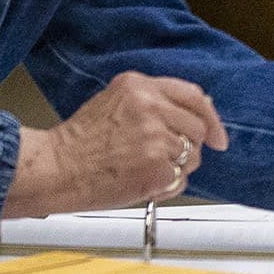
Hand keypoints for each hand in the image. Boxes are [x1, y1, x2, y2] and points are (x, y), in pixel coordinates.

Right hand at [10, 71, 226, 217]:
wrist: (56, 168)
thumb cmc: (79, 142)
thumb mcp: (114, 103)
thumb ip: (152, 102)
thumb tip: (193, 113)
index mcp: (139, 86)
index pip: (193, 95)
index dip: (210, 117)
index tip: (217, 135)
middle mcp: (151, 107)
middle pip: (197, 128)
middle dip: (187, 147)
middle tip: (162, 158)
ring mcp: (157, 138)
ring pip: (192, 157)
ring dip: (175, 168)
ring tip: (142, 169)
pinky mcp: (157, 168)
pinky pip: (180, 180)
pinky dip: (166, 187)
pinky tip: (141, 182)